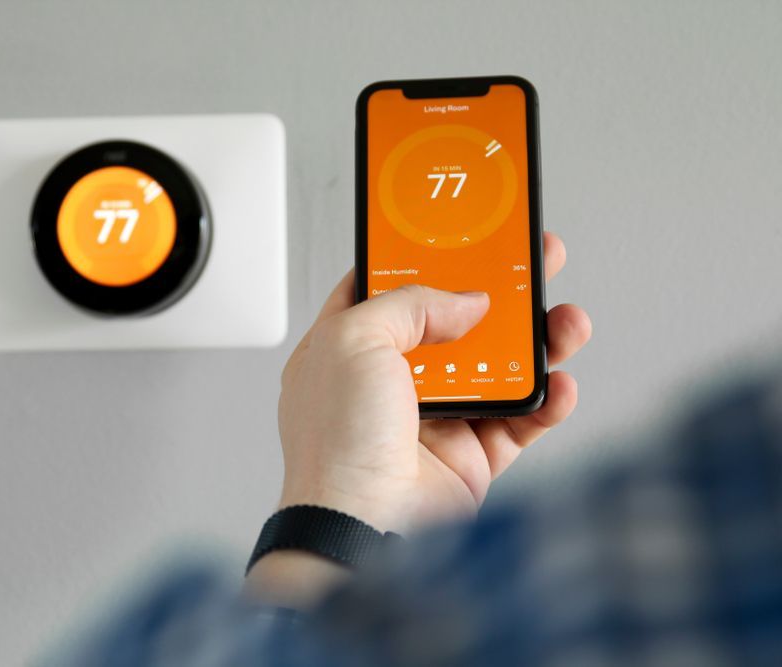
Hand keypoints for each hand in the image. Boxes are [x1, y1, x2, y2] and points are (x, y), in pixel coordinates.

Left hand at [246, 233, 590, 604]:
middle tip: (536, 261)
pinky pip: (519, 422)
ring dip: (537, 343)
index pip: (389, 290)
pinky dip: (546, 402)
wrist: (363, 529)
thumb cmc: (337, 443)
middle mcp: (389, 384)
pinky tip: (560, 384)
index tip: (461, 234)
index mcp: (348, 351)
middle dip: (500, 291)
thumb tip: (467, 301)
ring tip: (567, 321)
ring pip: (497, 369)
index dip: (425, 259)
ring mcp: (431, 421)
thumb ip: (410, 303)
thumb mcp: (353, 339)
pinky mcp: (468, 459)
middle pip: (455, 323)